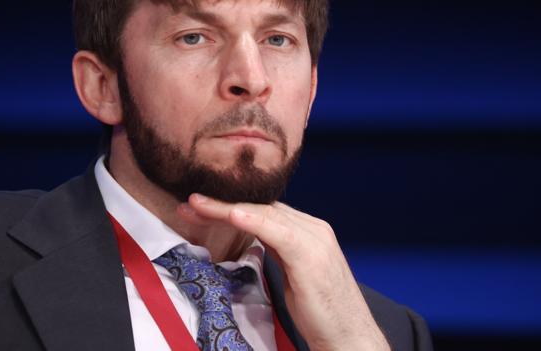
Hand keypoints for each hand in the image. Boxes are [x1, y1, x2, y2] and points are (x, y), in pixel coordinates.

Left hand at [181, 193, 389, 350]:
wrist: (350, 337)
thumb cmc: (322, 312)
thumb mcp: (294, 273)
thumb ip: (278, 250)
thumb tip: (253, 238)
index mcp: (309, 231)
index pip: (264, 209)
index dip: (231, 206)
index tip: (200, 207)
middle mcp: (314, 228)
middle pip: (261, 207)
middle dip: (222, 204)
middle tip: (190, 202)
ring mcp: (314, 239)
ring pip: (264, 214)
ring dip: (226, 208)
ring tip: (197, 205)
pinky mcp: (311, 255)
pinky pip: (277, 231)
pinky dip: (252, 221)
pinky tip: (232, 215)